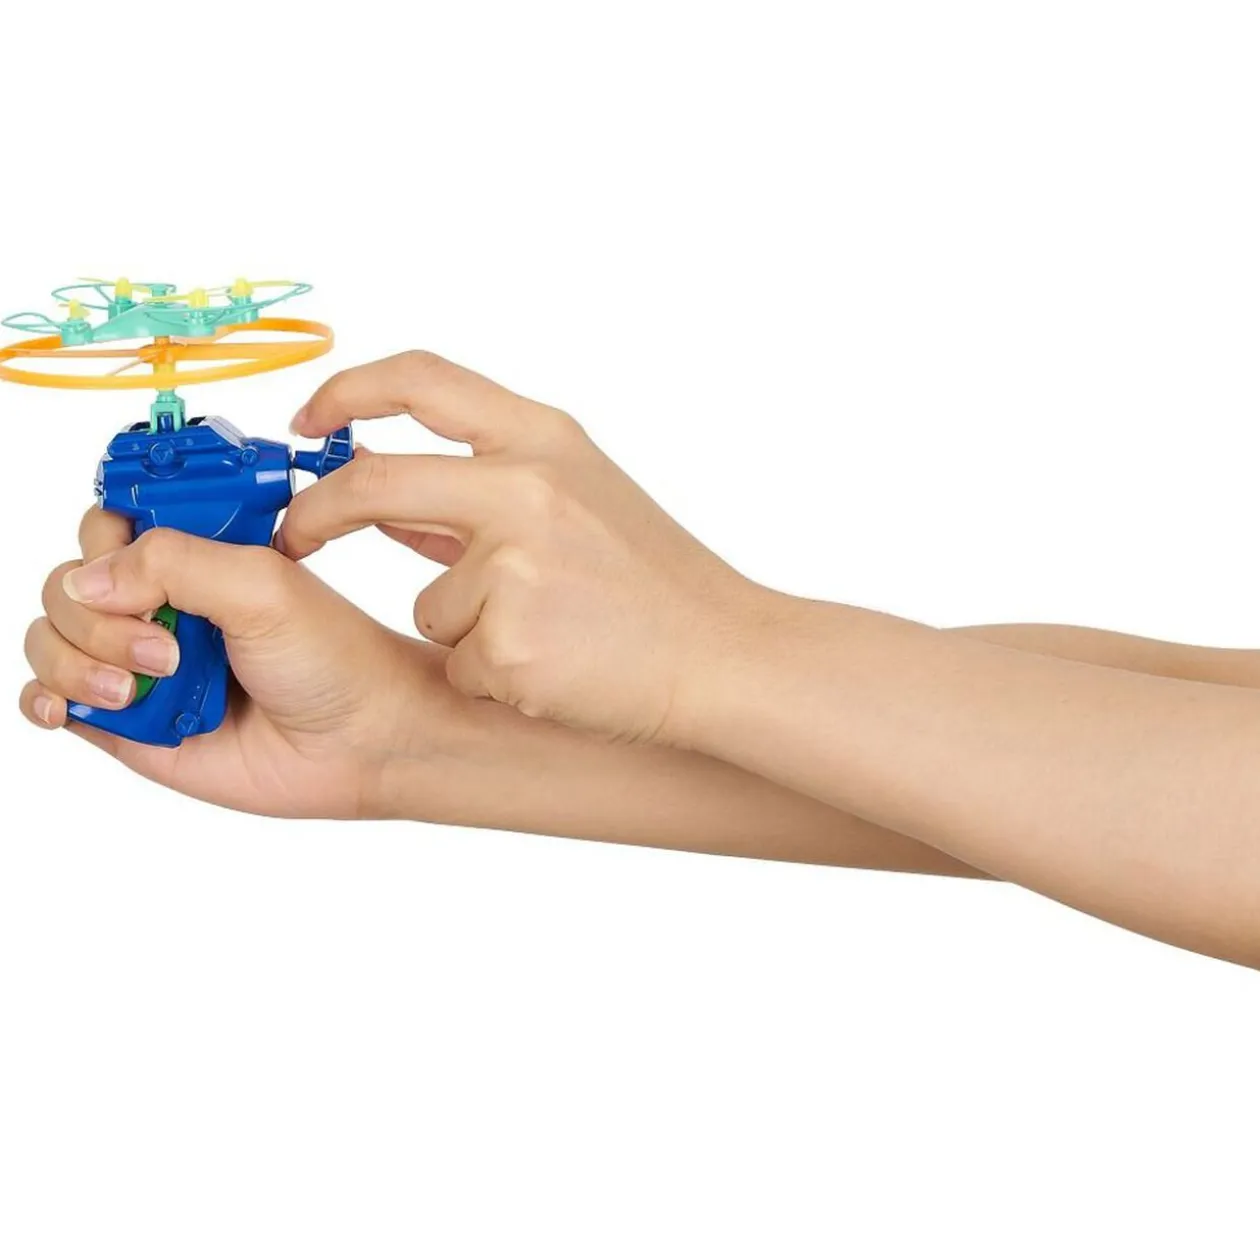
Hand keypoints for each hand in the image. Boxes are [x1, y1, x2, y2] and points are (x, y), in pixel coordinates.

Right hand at [19, 508, 465, 818]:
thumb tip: (88, 579)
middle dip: (96, 616)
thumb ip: (173, 563)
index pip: (106, 524)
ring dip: (77, 660)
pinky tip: (73, 705)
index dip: (102, 539)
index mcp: (194, 555)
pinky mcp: (131, 722)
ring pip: (51, 640)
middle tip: (166, 648)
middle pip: (67, 584)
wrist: (361, 742)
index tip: (128, 564)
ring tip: (141, 686)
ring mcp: (140, 663)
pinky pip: (53, 699)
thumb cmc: (334, 659)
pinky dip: (45, 696)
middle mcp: (160, 603)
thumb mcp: (263, 586)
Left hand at [279, 351, 760, 744]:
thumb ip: (485, 489)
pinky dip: (494, 672)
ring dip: (467, 624)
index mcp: (546, 439)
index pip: (420, 380)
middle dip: (317, 513)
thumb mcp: (580, 500)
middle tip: (295, 536)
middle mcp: (526, 489)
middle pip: (374, 485)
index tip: (311, 421)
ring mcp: (516, 566)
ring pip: (430, 601)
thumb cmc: (656, 583)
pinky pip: (460, 659)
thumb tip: (388, 491)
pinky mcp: (509, 642)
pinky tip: (554, 669)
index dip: (348, 391)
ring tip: (551, 632)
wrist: (721, 657)